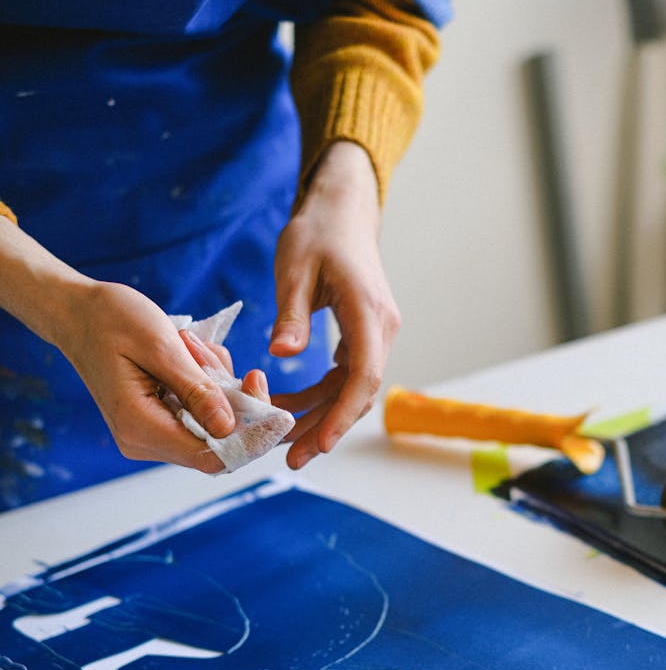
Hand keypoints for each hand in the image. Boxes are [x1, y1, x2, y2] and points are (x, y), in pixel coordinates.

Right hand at [0, 216, 271, 472]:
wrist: (77, 312)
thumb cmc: (112, 319)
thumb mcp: (159, 345)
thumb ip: (196, 389)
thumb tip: (229, 427)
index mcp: (140, 427)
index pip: (211, 457)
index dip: (247, 434)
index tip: (260, 386)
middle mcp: (144, 442)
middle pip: (216, 444)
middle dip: (231, 400)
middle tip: (215, 355)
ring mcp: (150, 435)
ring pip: (211, 426)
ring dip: (216, 386)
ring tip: (192, 347)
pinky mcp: (157, 422)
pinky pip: (199, 414)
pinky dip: (206, 385)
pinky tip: (190, 354)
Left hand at [269, 140, 400, 469]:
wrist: (342, 210)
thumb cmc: (317, 234)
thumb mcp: (295, 268)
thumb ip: (290, 314)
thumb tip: (281, 355)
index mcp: (368, 314)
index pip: (363, 376)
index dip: (342, 415)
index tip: (321, 445)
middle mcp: (380, 330)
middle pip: (359, 394)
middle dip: (326, 429)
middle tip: (291, 458)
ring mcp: (374, 335)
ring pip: (352, 391)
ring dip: (321, 417)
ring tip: (285, 441)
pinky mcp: (361, 337)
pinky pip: (345, 377)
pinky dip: (320, 396)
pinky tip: (290, 407)